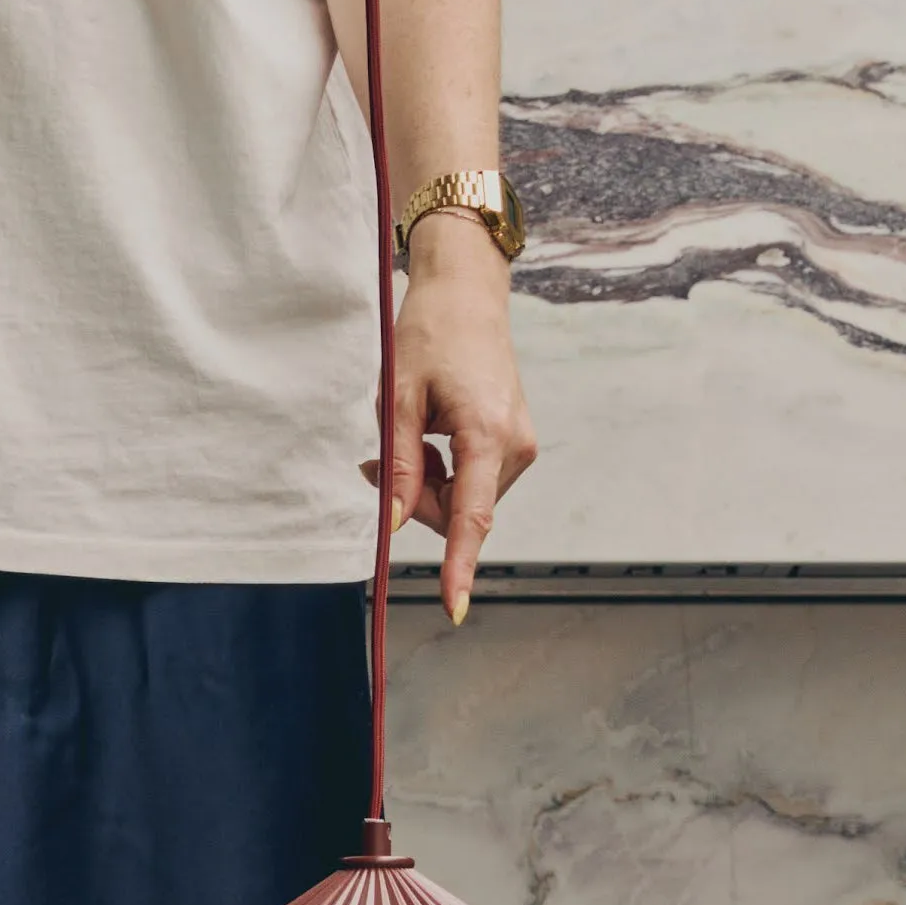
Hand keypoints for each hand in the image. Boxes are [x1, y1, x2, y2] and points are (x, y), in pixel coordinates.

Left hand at [363, 217, 536, 623]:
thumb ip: (399, 465)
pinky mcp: (514, 444)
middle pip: (455, 512)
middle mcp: (515, 446)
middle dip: (415, 498)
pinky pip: (470, 483)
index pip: (471, 517)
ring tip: (415, 432)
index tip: (454, 607)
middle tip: (385, 456)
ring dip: (426, 482)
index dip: (459, 566)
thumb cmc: (429, 337)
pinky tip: (433, 434)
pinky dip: (441, 472)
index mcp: (488, 435)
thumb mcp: (398, 399)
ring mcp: (520, 446)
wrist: (467, 297)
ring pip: (460, 502)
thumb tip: (398, 522)